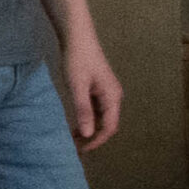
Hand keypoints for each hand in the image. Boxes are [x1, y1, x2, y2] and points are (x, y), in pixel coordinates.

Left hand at [59, 33, 123, 150]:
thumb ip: (83, 110)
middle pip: (108, 125)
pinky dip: (88, 120)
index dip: (97, 141)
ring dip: (90, 130)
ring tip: (73, 138)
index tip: (81, 150)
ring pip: (102, 119)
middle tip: (75, 147)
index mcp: (113, 97)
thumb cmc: (78, 60)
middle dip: (93, 138)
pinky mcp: (100, 89)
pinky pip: (97, 111)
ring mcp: (108, 93)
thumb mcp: (78, 86)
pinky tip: (76, 123)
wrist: (78, 37)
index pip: (109, 127)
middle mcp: (114, 97)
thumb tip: (87, 134)